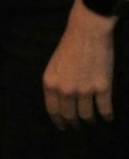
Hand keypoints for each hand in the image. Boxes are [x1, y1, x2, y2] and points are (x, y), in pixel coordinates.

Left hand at [44, 9, 115, 127]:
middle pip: (69, 115)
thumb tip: (61, 101)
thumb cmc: (69, 45)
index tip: (62, 127)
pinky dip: (107, 116)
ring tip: (92, 122)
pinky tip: (108, 117)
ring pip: (87, 115)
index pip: (53, 110)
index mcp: (50, 83)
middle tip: (77, 127)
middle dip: (73, 123)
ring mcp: (84, 90)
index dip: (58, 121)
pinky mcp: (102, 87)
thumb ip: (56, 83)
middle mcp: (65, 89)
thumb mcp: (54, 65)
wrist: (87, 32)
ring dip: (89, 121)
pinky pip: (105, 109)